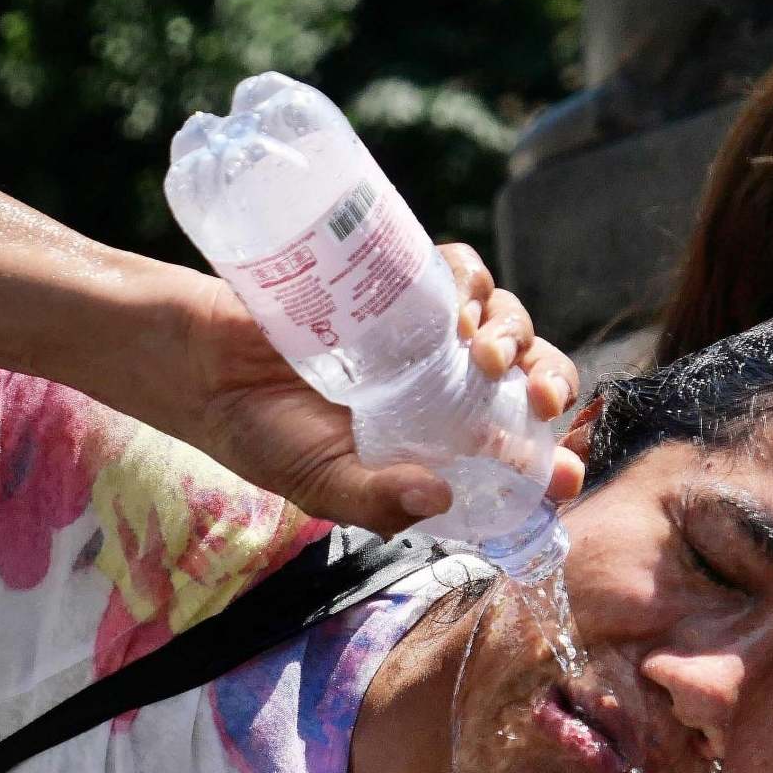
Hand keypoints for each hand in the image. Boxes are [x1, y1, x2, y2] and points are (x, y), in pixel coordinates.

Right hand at [173, 242, 585, 535]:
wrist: (205, 366)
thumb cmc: (263, 435)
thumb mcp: (319, 483)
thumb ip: (373, 499)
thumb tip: (436, 501)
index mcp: (439, 441)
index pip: (516, 448)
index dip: (551, 457)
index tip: (566, 472)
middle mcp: (445, 385)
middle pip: (529, 374)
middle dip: (550, 382)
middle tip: (540, 399)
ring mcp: (425, 331)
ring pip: (505, 318)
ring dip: (515, 334)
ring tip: (483, 354)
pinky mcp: (400, 281)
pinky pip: (459, 271)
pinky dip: (470, 283)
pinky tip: (454, 306)